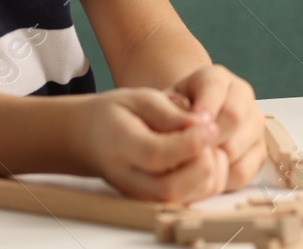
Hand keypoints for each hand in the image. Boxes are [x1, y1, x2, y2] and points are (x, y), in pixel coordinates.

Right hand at [74, 88, 229, 201]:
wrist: (91, 139)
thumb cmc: (118, 114)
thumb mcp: (139, 98)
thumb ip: (169, 112)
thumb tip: (200, 124)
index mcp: (120, 146)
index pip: (156, 155)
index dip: (189, 143)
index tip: (211, 125)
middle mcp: (127, 179)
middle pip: (169, 188)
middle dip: (201, 164)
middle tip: (210, 136)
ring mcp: (138, 195)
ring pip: (181, 201)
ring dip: (206, 174)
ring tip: (208, 145)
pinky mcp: (152, 202)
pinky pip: (186, 203)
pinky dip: (204, 183)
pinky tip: (204, 158)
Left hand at [167, 64, 265, 191]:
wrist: (186, 123)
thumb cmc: (171, 114)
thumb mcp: (163, 104)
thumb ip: (169, 111)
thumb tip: (184, 127)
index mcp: (217, 78)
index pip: (215, 88)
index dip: (203, 109)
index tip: (188, 127)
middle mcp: (242, 95)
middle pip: (234, 116)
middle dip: (208, 139)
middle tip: (187, 155)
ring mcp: (254, 123)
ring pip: (240, 145)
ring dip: (214, 161)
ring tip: (192, 169)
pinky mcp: (259, 150)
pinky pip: (245, 170)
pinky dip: (224, 178)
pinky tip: (205, 179)